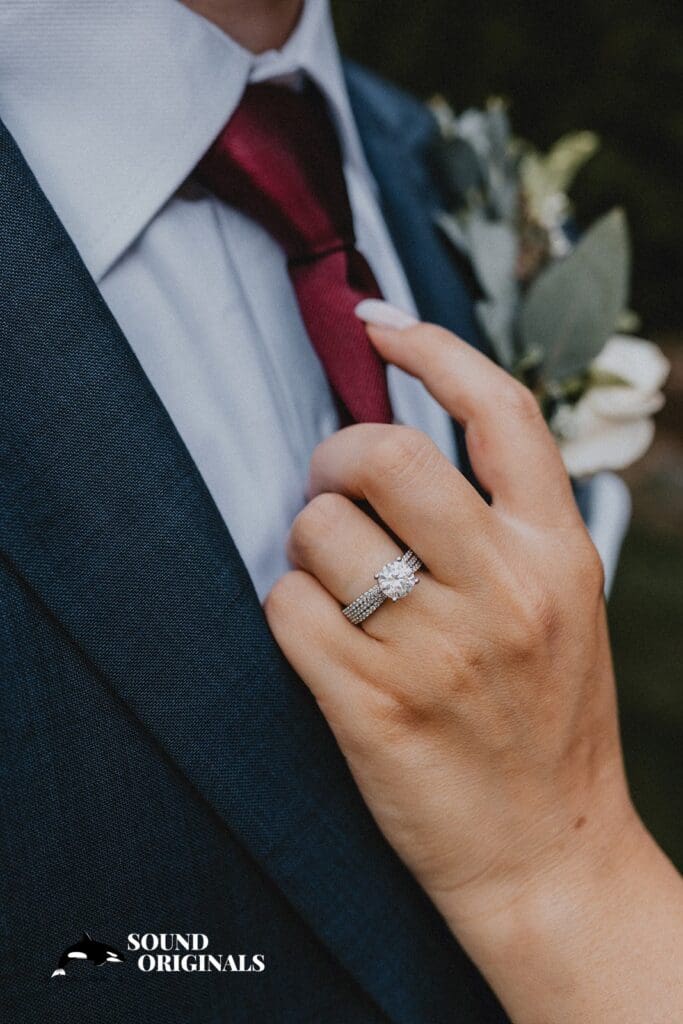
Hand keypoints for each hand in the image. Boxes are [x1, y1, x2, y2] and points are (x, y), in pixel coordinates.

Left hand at [265, 312, 682, 1021]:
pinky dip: (285, 607)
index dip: (432, 349)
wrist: (549, 857)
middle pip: (383, 454)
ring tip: (332, 584)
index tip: (379, 324)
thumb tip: (401, 448)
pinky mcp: (372, 705)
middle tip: (330, 487)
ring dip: (306, 545)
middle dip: (333, 456)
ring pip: (319, 530)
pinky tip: (315, 636)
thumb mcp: (560, 604)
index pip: (499, 409)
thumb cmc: (548, 723)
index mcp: (557, 550)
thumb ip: (502, 526)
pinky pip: (286, 607)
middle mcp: (503, 587)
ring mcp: (438, 647)